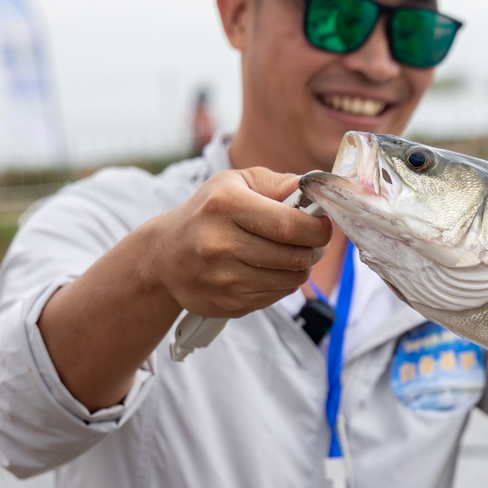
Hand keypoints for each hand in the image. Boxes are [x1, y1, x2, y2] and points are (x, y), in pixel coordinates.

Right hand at [140, 168, 332, 317]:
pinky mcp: (227, 304)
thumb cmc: (208, 212)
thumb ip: (276, 183)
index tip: (323, 224)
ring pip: (290, 279)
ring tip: (293, 253)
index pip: (289, 225)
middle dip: (315, 249)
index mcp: (225, 206)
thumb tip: (314, 188)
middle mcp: (220, 244)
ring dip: (301, 267)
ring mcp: (222, 278)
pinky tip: (270, 269)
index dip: (318, 228)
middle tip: (314, 240)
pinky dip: (283, 283)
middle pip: (294, 256)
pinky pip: (276, 296)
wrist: (163, 256)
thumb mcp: (234, 183)